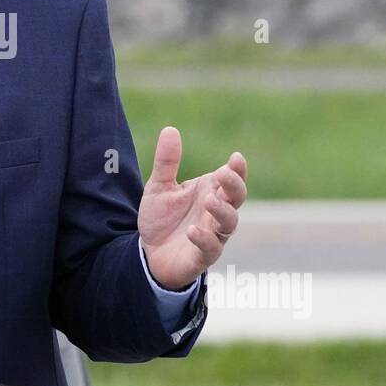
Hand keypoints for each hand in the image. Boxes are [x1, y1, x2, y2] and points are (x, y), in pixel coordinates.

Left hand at [138, 126, 246, 290]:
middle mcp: (216, 213)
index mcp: (210, 192)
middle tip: (223, 175)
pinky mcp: (202, 255)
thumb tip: (170, 129)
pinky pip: (210, 248)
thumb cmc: (161, 219)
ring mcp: (212, 235)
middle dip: (234, 185)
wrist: (147, 253)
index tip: (236, 157)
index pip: (231, 179)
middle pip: (237, 198)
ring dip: (222, 211)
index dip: (237, 169)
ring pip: (229, 223)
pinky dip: (204, 239)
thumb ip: (166, 162)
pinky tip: (193, 230)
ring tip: (209, 200)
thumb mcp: (159, 187)